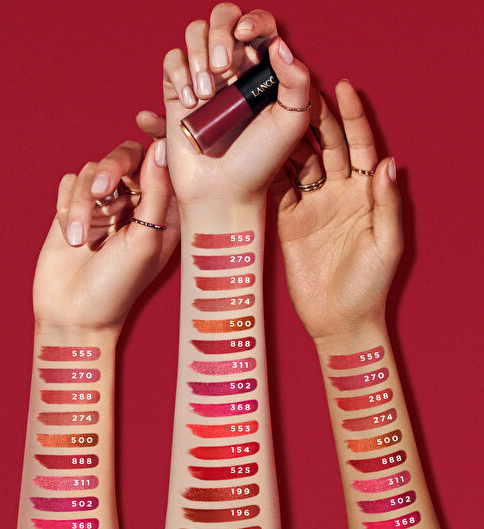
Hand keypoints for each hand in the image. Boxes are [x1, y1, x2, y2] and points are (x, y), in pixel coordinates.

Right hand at [34, 139, 179, 331]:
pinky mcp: (74, 209)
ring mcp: (104, 206)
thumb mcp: (146, 240)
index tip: (144, 118)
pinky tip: (70, 236)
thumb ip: (156, 193)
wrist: (74, 314)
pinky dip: (67, 206)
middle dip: (111, 170)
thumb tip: (163, 147)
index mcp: (163, 212)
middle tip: (102, 192)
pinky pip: (69, 183)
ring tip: (80, 239)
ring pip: (92, 171)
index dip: (157, 134)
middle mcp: (136, 204)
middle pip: (125, 156)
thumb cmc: (119, 285)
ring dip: (83, 204)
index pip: (163, 161)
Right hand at [137, 4, 309, 205]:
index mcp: (264, 71)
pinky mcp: (178, 94)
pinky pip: (172, 60)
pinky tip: (190, 102)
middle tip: (221, 65)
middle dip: (219, 31)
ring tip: (206, 95)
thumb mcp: (291, 121)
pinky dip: (179, 73)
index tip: (245, 37)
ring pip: (194, 33)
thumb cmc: (260, 162)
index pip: (259, 26)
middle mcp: (234, 70)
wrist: (224, 192)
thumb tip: (278, 43)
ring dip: (197, 54)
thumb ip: (296, 79)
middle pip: (222, 17)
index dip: (252, 20)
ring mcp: (205, 80)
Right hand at [271, 80, 402, 339]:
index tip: (343, 87)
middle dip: (315, 117)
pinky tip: (259, 147)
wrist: (338, 320)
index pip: (361, 146)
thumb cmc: (369, 286)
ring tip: (273, 110)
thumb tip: (388, 161)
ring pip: (300, 161)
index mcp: (366, 194)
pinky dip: (270, 167)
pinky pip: (279, 187)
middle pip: (327, 145)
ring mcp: (312, 205)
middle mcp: (339, 193)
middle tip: (298, 90)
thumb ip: (387, 204)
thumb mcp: (387, 245)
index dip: (353, 117)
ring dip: (288, 137)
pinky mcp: (288, 220)